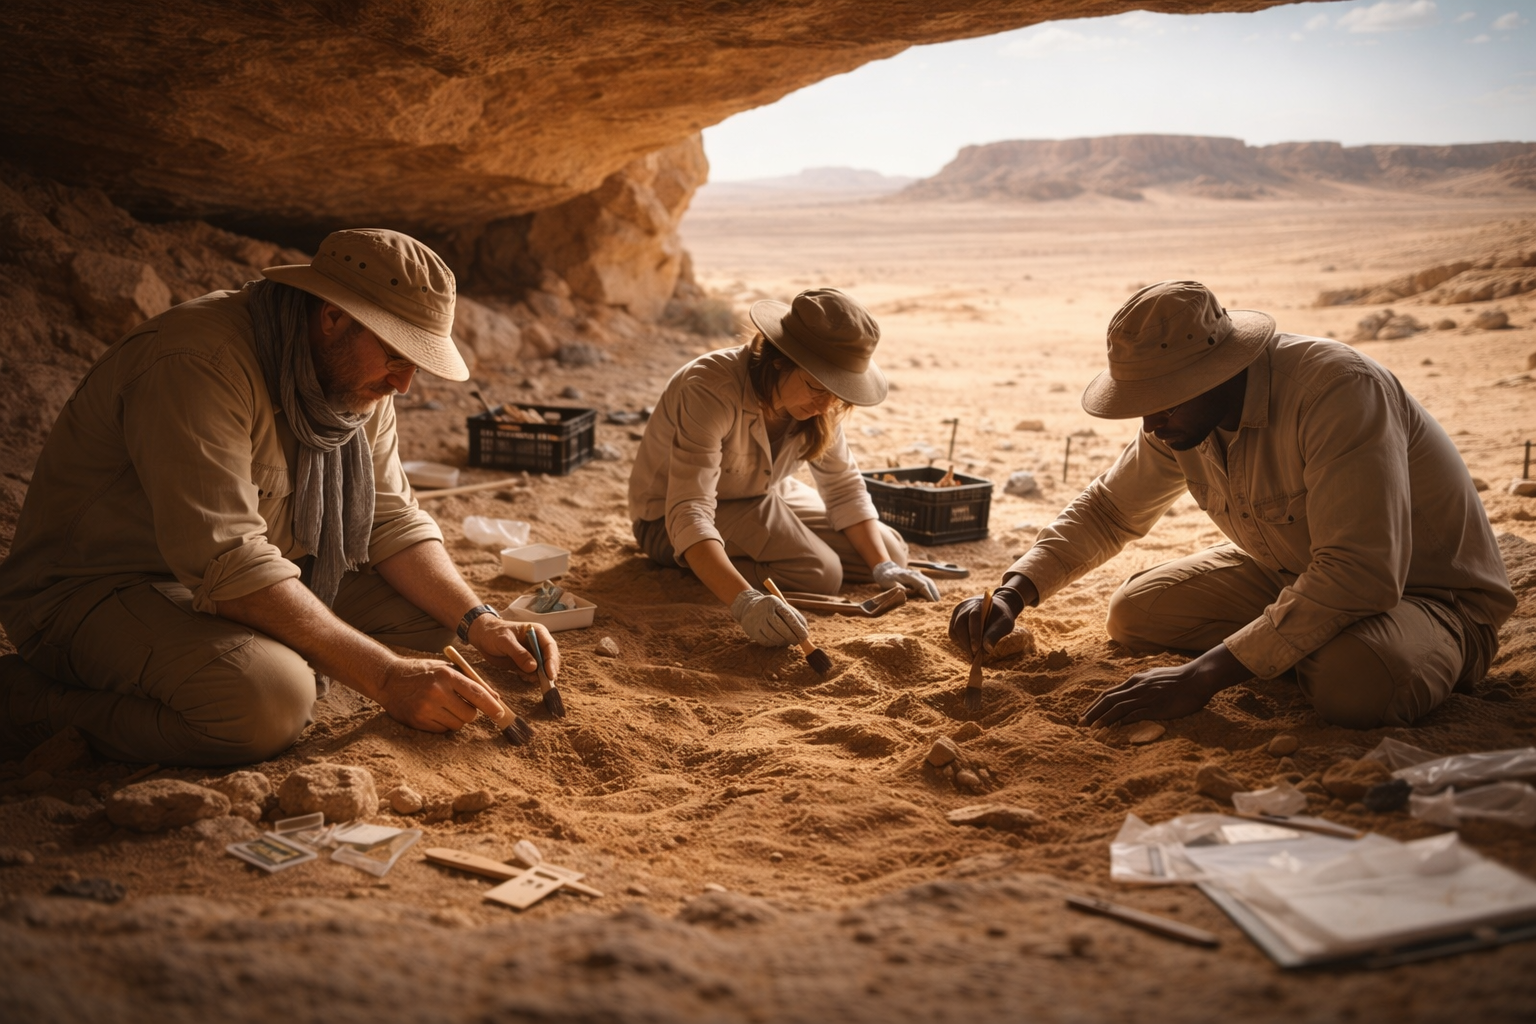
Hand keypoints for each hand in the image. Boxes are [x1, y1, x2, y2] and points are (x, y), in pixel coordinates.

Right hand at [375, 656, 505, 732]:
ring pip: (457, 725)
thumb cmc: (422, 672)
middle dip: (470, 713)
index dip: (491, 706)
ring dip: (456, 719)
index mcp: (447, 675)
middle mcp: (437, 692)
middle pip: (469, 715)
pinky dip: (442, 724)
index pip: (477, 694)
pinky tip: (432, 712)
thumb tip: (495, 699)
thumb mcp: (446, 669)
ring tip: (444, 707)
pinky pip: (442, 731)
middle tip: (461, 705)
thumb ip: (470, 682)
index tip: (501, 714)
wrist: (388, 678)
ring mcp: (426, 708)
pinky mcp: (417, 721)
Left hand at [469, 614, 560, 679]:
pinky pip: (532, 673)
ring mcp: (532, 654)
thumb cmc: (494, 634)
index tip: (550, 674)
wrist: (483, 637)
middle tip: (544, 682)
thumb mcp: (505, 641)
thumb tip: (534, 667)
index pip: (550, 647)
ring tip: (526, 677)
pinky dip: (529, 677)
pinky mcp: (526, 663)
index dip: (552, 661)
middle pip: (550, 659)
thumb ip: (519, 653)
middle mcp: (538, 644)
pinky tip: (522, 676)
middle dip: (547, 671)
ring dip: (538, 676)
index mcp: (537, 632)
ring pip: (542, 668)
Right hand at [731, 589, 808, 646]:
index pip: (788, 616)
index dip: (798, 628)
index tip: (805, 636)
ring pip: (774, 636)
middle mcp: (763, 610)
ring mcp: (756, 621)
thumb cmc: (772, 608)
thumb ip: (795, 616)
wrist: (749, 607)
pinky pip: (766, 642)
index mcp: (774, 602)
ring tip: (788, 641)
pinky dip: (774, 643)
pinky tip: (778, 641)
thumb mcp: (782, 606)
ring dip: (784, 641)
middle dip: (792, 637)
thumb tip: (805, 629)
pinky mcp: (751, 631)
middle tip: (797, 642)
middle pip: (781, 627)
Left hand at [871, 560, 940, 600]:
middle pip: (928, 583)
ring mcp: (917, 574)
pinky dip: (931, 589)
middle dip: (934, 593)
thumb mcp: (888, 583)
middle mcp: (915, 574)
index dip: (928, 593)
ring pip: (929, 582)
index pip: (922, 585)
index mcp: (908, 576)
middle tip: (938, 604)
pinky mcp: (917, 577)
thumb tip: (905, 592)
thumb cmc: (886, 578)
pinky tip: (933, 596)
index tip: (932, 602)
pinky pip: (927, 582)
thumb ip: (896, 587)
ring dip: (934, 591)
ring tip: (937, 601)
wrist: (885, 569)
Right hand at [949, 588, 1022, 657]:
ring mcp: (958, 612)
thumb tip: (987, 650)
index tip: (977, 649)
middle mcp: (965, 606)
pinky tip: (968, 647)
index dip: (974, 633)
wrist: (995, 607)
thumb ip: (996, 634)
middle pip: (960, 625)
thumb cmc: (1001, 617)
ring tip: (972, 653)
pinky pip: (953, 632)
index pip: (974, 617)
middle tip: (974, 656)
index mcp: (979, 604)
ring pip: (954, 630)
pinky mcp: (954, 618)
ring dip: (962, 644)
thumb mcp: (1005, 623)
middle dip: (966, 643)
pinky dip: (959, 642)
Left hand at [1079, 643, 1249, 726]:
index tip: (1086, 714)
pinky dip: (1121, 722)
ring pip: (1116, 708)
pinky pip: (1133, 714)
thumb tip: (1131, 695)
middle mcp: (1136, 687)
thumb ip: (1141, 685)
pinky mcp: (1154, 706)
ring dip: (1102, 719)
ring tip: (1092, 729)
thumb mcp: (1154, 677)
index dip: (1095, 705)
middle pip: (1107, 700)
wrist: (1197, 677)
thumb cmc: (1179, 679)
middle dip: (1092, 712)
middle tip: (1080, 724)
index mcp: (1135, 680)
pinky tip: (1113, 729)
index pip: (1108, 694)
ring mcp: (1144, 697)